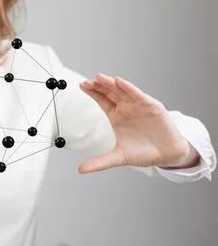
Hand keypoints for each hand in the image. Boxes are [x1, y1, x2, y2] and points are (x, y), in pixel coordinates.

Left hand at [77, 74, 191, 173]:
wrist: (168, 156)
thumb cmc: (144, 153)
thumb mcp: (119, 157)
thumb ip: (100, 162)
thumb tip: (80, 170)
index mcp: (116, 116)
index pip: (102, 100)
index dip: (92, 93)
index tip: (81, 86)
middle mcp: (126, 108)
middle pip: (109, 93)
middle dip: (98, 86)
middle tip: (87, 81)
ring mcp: (138, 105)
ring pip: (122, 91)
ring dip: (111, 83)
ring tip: (100, 78)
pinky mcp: (152, 106)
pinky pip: (139, 95)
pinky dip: (129, 88)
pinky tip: (120, 82)